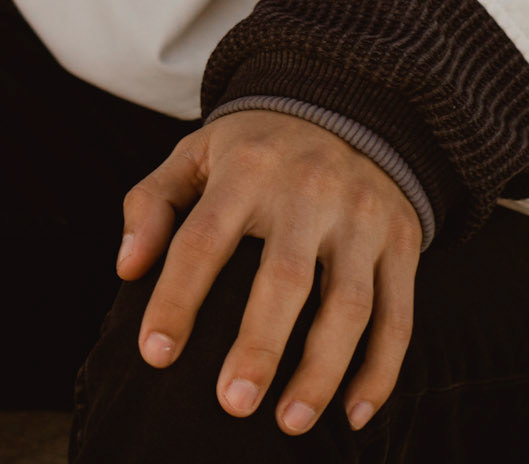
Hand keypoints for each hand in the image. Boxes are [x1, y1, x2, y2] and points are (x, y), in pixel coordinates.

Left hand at [117, 110, 420, 436]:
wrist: (349, 105)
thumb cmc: (255, 149)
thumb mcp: (196, 153)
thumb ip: (153, 203)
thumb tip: (127, 269)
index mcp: (247, 169)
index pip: (203, 238)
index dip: (177, 298)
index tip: (155, 354)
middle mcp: (308, 190)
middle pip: (284, 278)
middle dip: (258, 347)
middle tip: (230, 404)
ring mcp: (361, 216)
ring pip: (349, 305)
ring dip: (322, 372)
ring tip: (288, 423)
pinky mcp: (401, 241)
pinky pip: (397, 315)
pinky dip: (380, 371)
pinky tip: (353, 414)